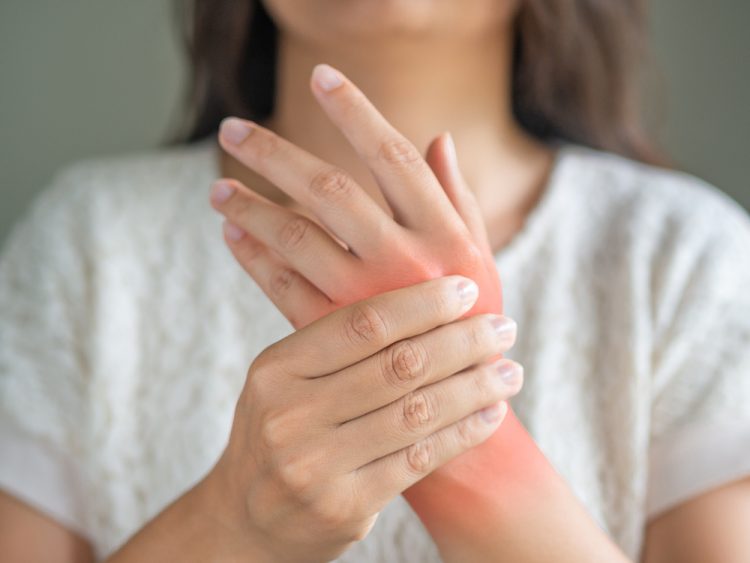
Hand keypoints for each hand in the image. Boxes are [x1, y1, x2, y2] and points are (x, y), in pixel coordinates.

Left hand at [211, 63, 501, 328]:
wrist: (458, 406)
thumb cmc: (474, 323)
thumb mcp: (480, 259)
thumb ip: (459, 199)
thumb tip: (439, 138)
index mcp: (444, 233)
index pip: (393, 156)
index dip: (355, 111)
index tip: (319, 76)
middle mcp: (404, 259)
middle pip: (329, 190)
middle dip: (275, 154)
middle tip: (233, 128)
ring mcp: (366, 299)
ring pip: (295, 237)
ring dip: (250, 207)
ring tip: (218, 188)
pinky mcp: (336, 333)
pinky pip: (283, 288)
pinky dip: (253, 259)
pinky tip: (232, 237)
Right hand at [211, 277, 519, 561]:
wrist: (249, 520)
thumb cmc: (282, 431)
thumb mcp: (285, 379)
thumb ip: (335, 342)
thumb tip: (417, 287)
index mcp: (276, 369)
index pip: (363, 323)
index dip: (422, 302)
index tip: (466, 289)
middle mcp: (291, 415)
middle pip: (398, 364)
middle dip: (463, 341)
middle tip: (503, 327)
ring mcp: (315, 466)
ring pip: (417, 412)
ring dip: (475, 387)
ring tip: (511, 370)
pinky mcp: (345, 507)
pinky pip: (420, 459)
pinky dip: (464, 432)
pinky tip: (491, 413)